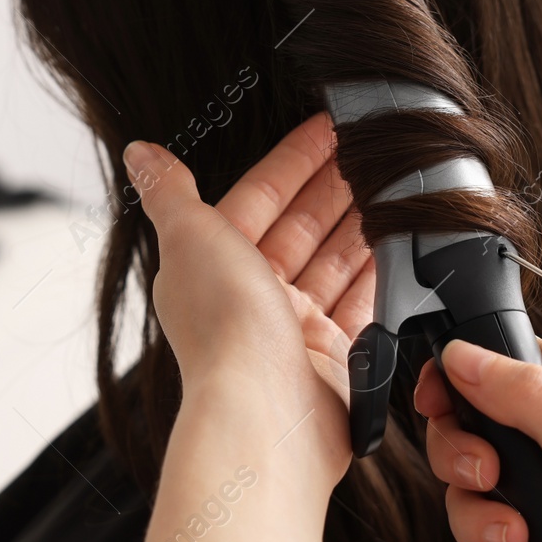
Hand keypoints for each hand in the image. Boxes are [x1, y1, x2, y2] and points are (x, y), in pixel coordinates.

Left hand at [124, 113, 372, 487]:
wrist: (266, 415)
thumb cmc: (223, 329)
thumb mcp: (189, 238)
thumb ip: (169, 192)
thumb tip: (138, 153)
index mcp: (212, 265)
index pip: (259, 198)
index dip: (293, 161)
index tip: (329, 127)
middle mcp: (251, 298)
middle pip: (302, 228)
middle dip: (337, 187)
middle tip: (376, 149)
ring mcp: (294, 329)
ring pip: (335, 262)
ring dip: (364, 223)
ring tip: (399, 185)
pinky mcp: (334, 357)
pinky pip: (363, 303)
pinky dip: (382, 273)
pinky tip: (403, 244)